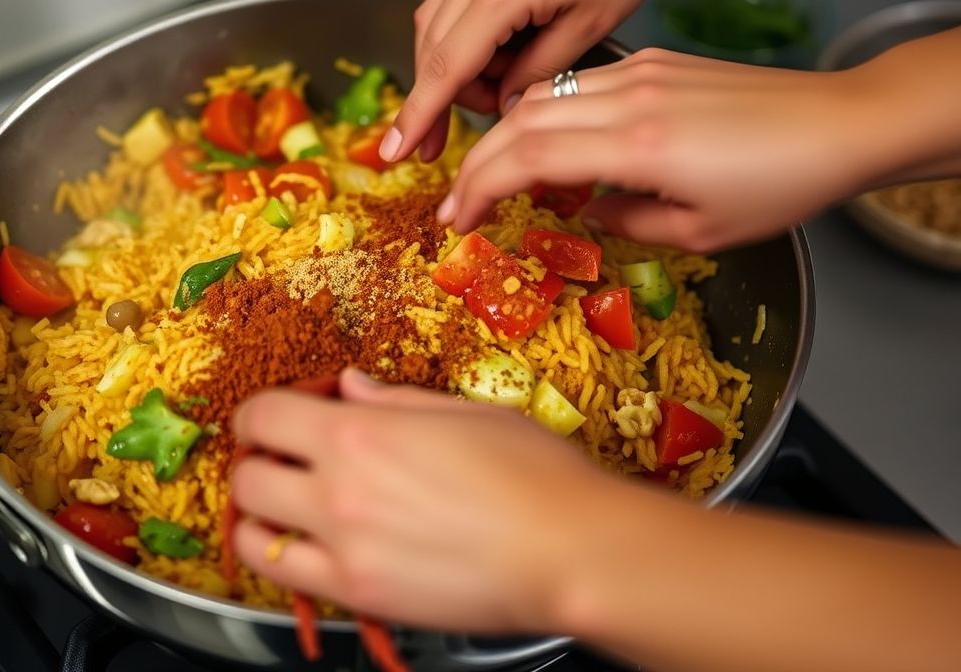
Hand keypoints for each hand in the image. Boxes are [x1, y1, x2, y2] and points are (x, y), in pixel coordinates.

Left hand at [229, 369, 644, 632]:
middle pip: (247, 477)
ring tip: (284, 511)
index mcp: (359, 434)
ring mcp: (345, 551)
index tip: (277, 418)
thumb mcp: (464, 412)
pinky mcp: (361, 597)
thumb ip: (393, 401)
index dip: (260, 413)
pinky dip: (287, 562)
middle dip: (258, 463)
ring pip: (253, 537)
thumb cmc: (534, 474)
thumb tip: (350, 388)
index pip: (264, 415)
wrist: (570, 551)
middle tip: (282, 463)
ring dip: (259, 519)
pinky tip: (311, 550)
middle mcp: (338, 492)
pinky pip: (291, 582)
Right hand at [382, 0, 641, 162]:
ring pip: (435, 29)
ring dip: (459, 66)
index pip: (446, 66)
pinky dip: (466, 40)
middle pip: (433, 49)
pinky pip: (450, 9)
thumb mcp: (592, 21)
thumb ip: (541, 69)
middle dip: (451, 93)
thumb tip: (502, 106)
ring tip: (507, 76)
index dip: (419, 114)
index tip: (398, 150)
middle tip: (492, 113)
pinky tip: (502, 49)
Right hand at [438, 48, 878, 251]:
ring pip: (542, 97)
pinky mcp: (655, 63)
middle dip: (476, 164)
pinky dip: (546, 116)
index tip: (458, 220)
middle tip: (460, 203)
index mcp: (638, 147)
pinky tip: (550, 147)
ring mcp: (641, 73)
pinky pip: (578, 87)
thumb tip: (583, 213)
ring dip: (506, 137)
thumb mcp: (697, 233)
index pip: (527, 157)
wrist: (839, 125)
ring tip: (494, 178)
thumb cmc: (778, 188)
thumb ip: (624, 223)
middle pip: (519, 121)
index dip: (479, 188)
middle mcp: (630, 98)